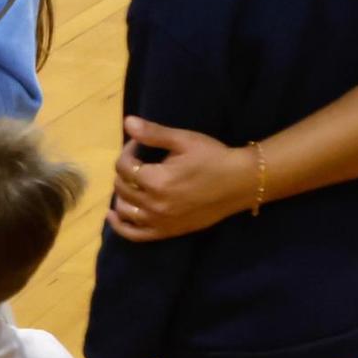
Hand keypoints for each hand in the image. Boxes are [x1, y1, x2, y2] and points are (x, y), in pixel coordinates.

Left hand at [108, 115, 256, 240]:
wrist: (242, 182)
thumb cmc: (214, 157)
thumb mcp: (183, 140)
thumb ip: (153, 133)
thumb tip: (127, 122)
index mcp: (157, 181)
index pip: (124, 166)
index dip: (128, 151)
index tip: (140, 145)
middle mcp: (155, 205)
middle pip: (122, 186)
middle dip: (126, 170)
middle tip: (139, 160)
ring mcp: (161, 221)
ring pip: (125, 209)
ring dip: (122, 193)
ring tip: (132, 181)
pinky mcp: (169, 232)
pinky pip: (136, 235)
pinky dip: (121, 226)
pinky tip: (114, 215)